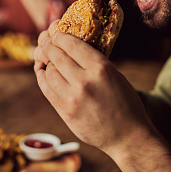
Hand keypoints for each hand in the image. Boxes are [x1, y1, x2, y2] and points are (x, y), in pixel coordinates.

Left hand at [33, 21, 155, 154]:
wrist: (127, 136)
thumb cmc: (125, 103)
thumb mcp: (115, 75)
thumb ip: (93, 61)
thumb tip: (70, 46)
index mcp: (101, 68)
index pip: (71, 44)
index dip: (60, 37)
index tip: (57, 35)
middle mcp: (85, 82)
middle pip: (56, 56)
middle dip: (49, 47)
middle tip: (48, 45)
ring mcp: (73, 98)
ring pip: (49, 72)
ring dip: (47, 64)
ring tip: (50, 62)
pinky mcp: (65, 112)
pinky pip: (47, 90)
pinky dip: (43, 79)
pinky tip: (44, 75)